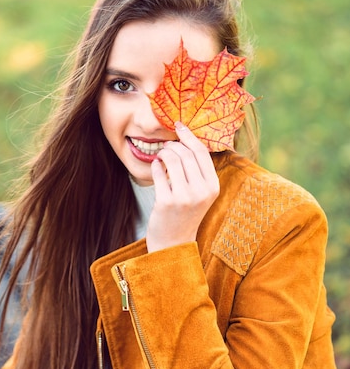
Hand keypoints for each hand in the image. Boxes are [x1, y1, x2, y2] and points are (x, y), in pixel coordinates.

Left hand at [146, 122, 219, 252]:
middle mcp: (201, 191)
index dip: (189, 136)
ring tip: (161, 154)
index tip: (179, 126)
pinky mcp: (166, 202)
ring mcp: (184, 197)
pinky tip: (155, 166)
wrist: (174, 243)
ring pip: (172, 160)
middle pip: (186, 154)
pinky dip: (155, 165)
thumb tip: (187, 139)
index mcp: (213, 187)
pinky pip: (158, 173)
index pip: (202, 153)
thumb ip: (199, 170)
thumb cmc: (186, 213)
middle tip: (167, 144)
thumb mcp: (201, 193)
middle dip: (174, 144)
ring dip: (164, 153)